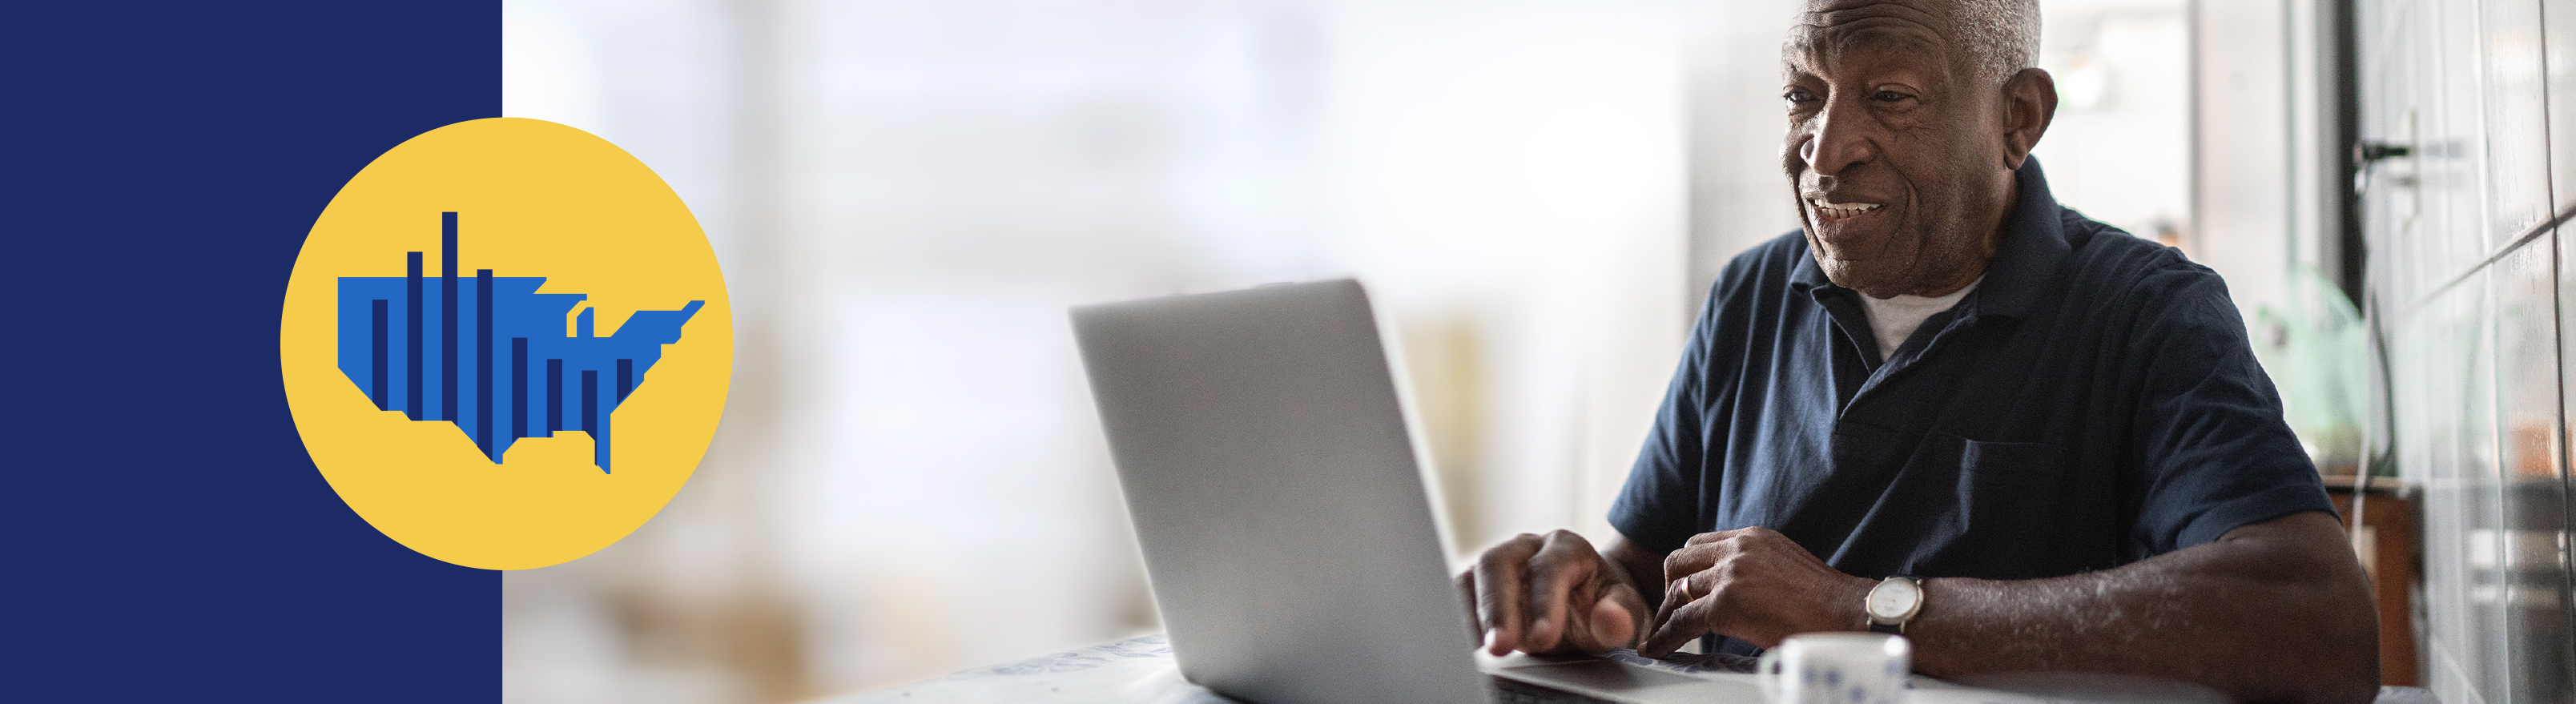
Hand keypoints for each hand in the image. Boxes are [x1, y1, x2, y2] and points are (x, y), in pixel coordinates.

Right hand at [1456, 529, 1649, 655]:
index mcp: (1566, 548)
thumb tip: (1611, 622)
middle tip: (1501, 646)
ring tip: (1480, 648)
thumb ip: (1621, 615)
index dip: (1543, 602)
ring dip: (1473, 613)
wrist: (1589, 601)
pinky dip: (1459, 617)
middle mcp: (1527, 548)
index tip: (1542, 638)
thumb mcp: (1626, 610)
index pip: (1549, 568)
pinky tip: (1463, 644)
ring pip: (1474, 575)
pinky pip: (1460, 593)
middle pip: (1499, 563)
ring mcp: (1501, 563)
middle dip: (1498, 607)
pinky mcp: (1480, 583)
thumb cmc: (1605, 604)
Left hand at [1639, 526, 1871, 656]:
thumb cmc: (1827, 601)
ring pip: (1677, 589)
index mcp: (1752, 538)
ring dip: (1666, 613)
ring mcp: (1730, 574)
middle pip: (1680, 560)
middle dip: (1671, 587)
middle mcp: (1738, 548)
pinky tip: (1657, 648)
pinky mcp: (1727, 603)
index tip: (1682, 591)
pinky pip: (1682, 621)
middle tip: (1671, 612)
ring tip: (1661, 634)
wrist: (1849, 613)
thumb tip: (1744, 590)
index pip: (1701, 545)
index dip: (1688, 570)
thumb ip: (1758, 569)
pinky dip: (1665, 636)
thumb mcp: (1786, 566)